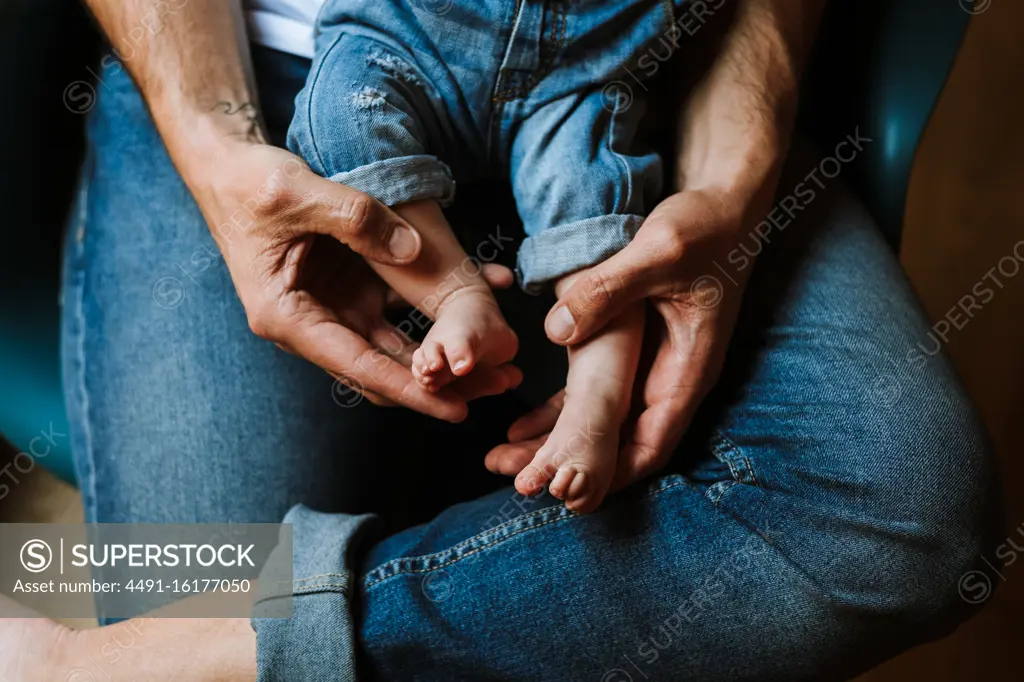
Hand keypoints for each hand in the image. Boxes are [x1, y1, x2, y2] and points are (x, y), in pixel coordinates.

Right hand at [189, 140, 518, 421]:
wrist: (231, 167)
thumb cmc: (250, 184)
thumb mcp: (296, 194)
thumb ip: (353, 218)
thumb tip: (413, 251)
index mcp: (288, 317)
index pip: (358, 367)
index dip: (410, 389)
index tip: (456, 407)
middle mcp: (314, 323)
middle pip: (386, 366)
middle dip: (442, 380)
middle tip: (500, 385)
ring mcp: (336, 306)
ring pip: (400, 344)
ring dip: (448, 349)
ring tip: (504, 357)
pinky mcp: (353, 287)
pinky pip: (403, 306)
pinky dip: (440, 306)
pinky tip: (484, 295)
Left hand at [531, 188, 761, 487]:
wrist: (722, 200)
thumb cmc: (703, 226)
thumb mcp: (657, 253)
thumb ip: (609, 289)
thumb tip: (557, 330)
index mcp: (687, 368)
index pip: (651, 442)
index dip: (610, 473)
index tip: (567, 495)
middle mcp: (671, 376)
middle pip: (618, 441)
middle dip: (571, 465)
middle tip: (516, 481)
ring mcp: (652, 365)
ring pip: (602, 421)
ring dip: (558, 441)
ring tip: (505, 458)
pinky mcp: (635, 348)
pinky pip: (596, 392)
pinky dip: (561, 409)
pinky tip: (522, 422)